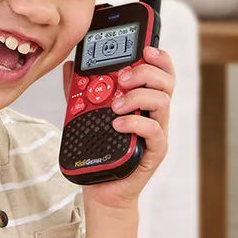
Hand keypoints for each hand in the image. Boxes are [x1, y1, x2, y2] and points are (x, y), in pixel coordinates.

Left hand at [62, 46, 174, 208]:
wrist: (102, 189)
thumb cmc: (101, 150)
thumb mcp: (86, 115)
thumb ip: (80, 90)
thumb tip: (71, 65)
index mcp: (143, 100)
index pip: (160, 71)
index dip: (158, 56)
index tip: (144, 48)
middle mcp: (154, 113)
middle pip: (166, 81)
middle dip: (145, 73)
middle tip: (122, 79)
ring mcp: (157, 132)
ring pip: (163, 102)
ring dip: (137, 96)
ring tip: (115, 105)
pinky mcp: (155, 151)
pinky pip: (154, 131)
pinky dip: (135, 123)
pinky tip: (117, 124)